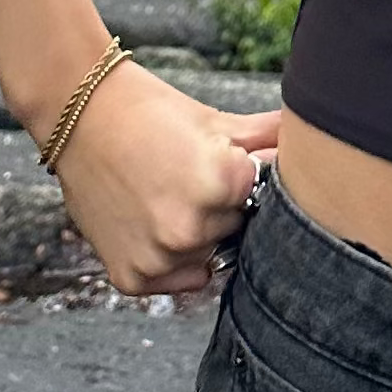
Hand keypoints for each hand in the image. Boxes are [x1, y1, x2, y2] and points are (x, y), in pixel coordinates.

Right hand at [48, 60, 280, 298]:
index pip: (258, 195)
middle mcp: (190, 228)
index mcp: (220, 183)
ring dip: (196, 234)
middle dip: (220, 206)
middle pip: (232, 227)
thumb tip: (310, 144)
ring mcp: (159, 258)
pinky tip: (151, 220)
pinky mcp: (132, 278)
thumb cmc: (151, 112)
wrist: (81, 116)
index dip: (241, 176)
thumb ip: (267, 138)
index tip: (219, 159)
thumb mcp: (215, 121)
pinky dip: (169, 258)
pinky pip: (175, 279)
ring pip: (205, 254)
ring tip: (165, 194)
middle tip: (185, 175)